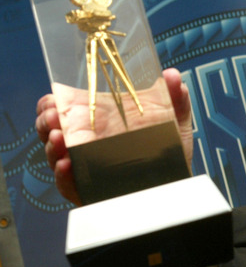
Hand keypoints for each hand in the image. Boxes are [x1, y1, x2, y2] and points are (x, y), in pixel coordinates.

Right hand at [35, 68, 193, 205]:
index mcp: (97, 120)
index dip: (51, 104)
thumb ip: (174, 97)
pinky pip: (70, 185)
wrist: (177, 181)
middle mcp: (86, 142)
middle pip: (52, 131)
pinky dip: (65, 175)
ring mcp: (86, 166)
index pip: (62, 109)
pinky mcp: (90, 190)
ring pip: (56, 157)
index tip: (52, 99)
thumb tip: (173, 75)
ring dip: (52, 147)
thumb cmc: (168, 148)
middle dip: (46, 122)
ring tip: (59, 137)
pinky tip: (67, 164)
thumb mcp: (173, 119)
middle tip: (52, 116)